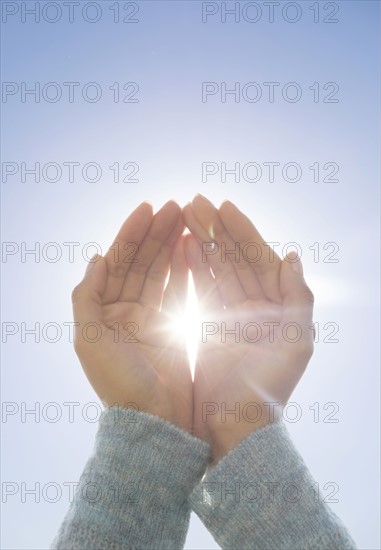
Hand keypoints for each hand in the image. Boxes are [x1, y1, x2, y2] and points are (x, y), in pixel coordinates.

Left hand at [71, 200, 192, 431]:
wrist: (154, 421)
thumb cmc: (118, 383)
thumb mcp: (88, 338)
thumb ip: (87, 296)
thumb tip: (96, 257)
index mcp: (102, 311)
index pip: (118, 262)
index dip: (131, 234)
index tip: (148, 208)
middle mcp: (124, 311)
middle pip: (141, 262)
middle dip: (156, 233)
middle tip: (175, 205)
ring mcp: (149, 318)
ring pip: (160, 272)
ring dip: (170, 245)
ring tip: (185, 218)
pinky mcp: (172, 327)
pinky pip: (177, 290)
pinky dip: (184, 269)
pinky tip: (191, 247)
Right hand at [184, 195, 313, 461]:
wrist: (236, 421)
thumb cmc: (268, 385)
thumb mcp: (297, 339)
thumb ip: (299, 295)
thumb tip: (293, 255)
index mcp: (278, 305)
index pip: (259, 259)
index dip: (243, 232)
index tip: (224, 206)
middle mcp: (255, 305)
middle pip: (234, 258)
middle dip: (216, 230)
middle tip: (195, 202)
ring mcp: (230, 314)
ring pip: (216, 269)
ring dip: (201, 242)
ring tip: (184, 216)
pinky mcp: (209, 325)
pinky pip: (200, 289)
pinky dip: (191, 268)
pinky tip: (181, 247)